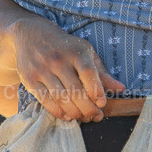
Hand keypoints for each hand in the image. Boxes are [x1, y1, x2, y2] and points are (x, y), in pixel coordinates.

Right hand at [10, 18, 124, 121]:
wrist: (33, 34)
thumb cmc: (66, 47)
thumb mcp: (86, 53)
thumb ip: (102, 73)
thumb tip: (121, 89)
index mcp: (76, 52)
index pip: (88, 73)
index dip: (96, 90)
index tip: (102, 103)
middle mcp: (58, 60)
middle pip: (75, 90)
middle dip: (87, 108)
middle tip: (94, 116)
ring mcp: (43, 70)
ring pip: (61, 98)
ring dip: (74, 112)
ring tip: (82, 117)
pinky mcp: (30, 79)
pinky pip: (45, 100)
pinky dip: (57, 111)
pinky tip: (66, 115)